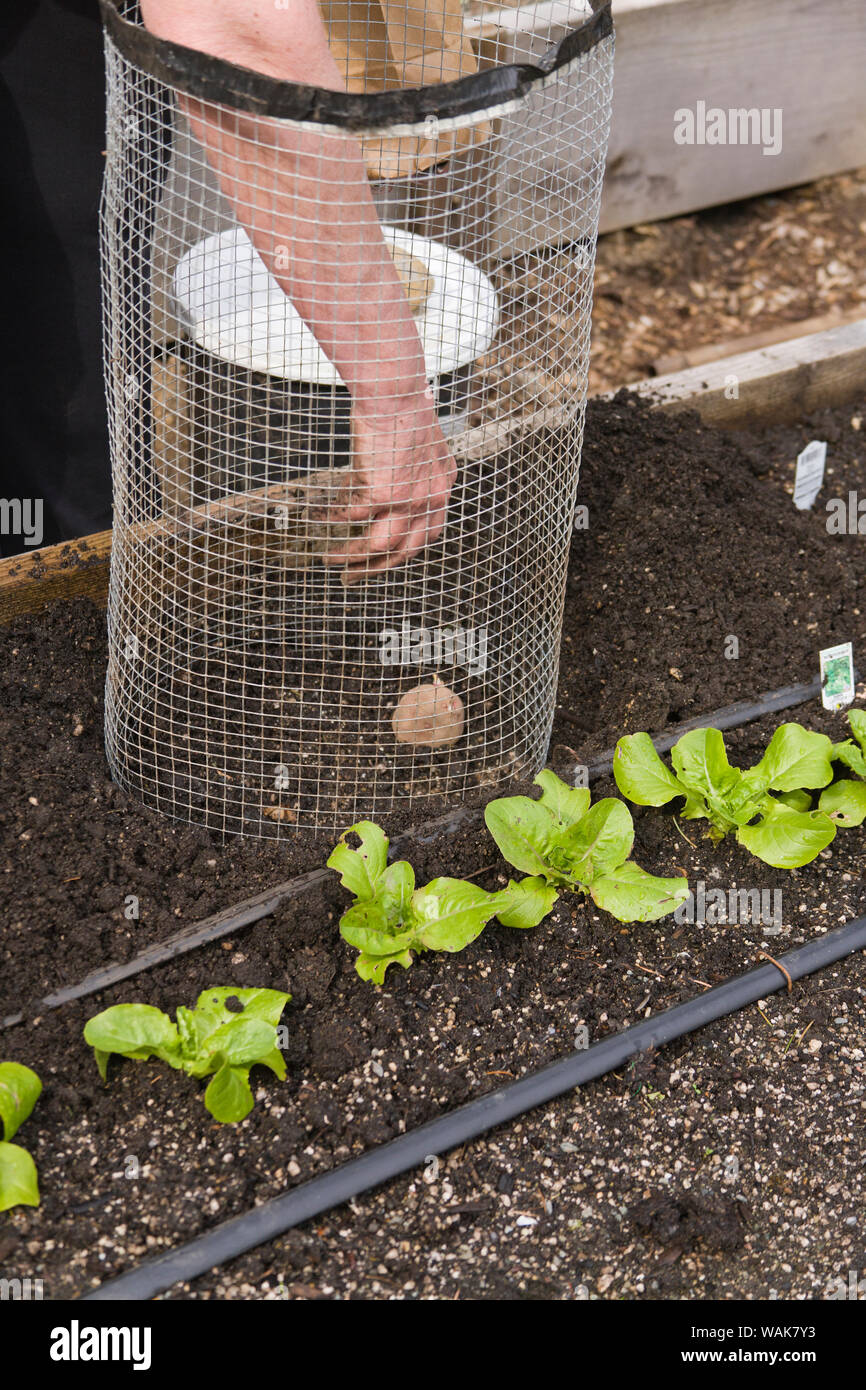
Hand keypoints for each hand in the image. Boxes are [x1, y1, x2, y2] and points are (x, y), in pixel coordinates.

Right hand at [324, 400, 456, 583]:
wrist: (395, 390)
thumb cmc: (403, 405)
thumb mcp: (421, 443)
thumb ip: (414, 468)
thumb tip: (391, 480)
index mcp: (442, 484)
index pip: (429, 531)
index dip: (406, 549)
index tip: (386, 558)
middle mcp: (430, 498)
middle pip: (404, 550)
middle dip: (376, 568)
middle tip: (354, 577)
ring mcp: (407, 499)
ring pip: (375, 545)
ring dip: (350, 556)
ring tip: (330, 559)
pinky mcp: (380, 492)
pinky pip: (347, 513)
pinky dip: (329, 516)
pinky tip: (315, 515)